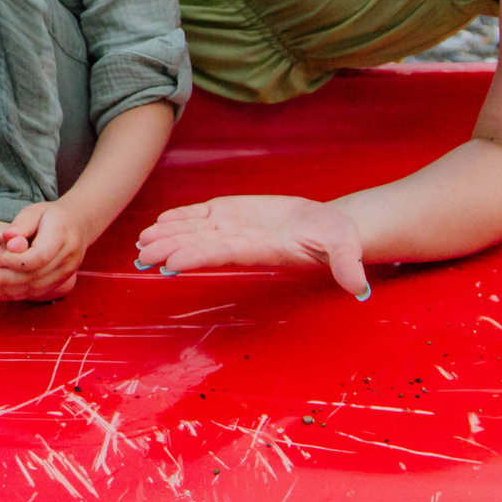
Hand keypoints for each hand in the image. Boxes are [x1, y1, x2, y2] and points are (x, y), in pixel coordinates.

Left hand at [0, 205, 93, 302]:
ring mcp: (67, 272)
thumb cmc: (51, 216)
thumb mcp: (35, 211)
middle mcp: (68, 257)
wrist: (78, 225)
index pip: (39, 257)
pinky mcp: (62, 281)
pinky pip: (39, 291)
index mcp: (61, 236)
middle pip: (36, 275)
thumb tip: (8, 239)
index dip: (17, 262)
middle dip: (7, 280)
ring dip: (10, 291)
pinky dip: (18, 294)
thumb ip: (21, 225)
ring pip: (37, 288)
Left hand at [133, 195, 370, 300]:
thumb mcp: (346, 248)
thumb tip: (360, 288)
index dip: (196, 257)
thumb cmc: (338, 240)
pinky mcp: (234, 213)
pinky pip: (202, 216)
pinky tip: (160, 221)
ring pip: (194, 231)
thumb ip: (348, 265)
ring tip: (142, 241)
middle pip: (200, 245)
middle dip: (170, 249)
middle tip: (142, 254)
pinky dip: (181, 217)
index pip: (223, 255)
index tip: (170, 265)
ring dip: (167, 235)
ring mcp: (234, 227)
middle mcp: (241, 242)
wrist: (329, 228)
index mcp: (261, 250)